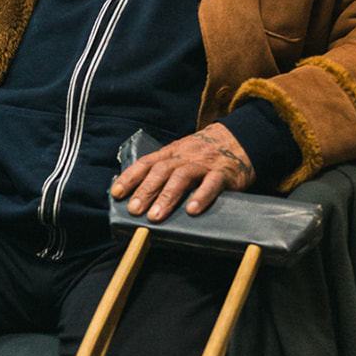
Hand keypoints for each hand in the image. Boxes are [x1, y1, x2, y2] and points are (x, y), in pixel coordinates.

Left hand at [111, 124, 253, 221]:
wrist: (239, 138)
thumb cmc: (204, 155)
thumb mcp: (181, 156)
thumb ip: (164, 171)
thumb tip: (138, 195)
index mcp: (171, 153)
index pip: (146, 163)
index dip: (130, 178)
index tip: (116, 194)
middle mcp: (184, 157)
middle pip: (161, 171)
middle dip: (146, 191)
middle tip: (134, 210)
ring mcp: (204, 165)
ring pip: (182, 178)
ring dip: (167, 197)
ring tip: (155, 216)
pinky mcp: (224, 173)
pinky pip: (212, 184)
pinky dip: (201, 197)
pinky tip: (192, 211)